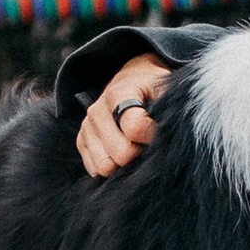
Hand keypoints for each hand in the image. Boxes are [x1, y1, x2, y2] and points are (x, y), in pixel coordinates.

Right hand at [76, 55, 170, 177]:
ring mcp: (87, 127)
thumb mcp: (164, 90)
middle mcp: (97, 111)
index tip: (159, 130)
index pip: (135, 128)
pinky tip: (122, 151)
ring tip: (134, 145)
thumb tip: (168, 136)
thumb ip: (168, 110)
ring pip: (105, 166)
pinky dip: (112, 166)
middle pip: (121, 153)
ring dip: (125, 162)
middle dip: (139, 152)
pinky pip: (94, 169)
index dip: (152, 136)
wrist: (132, 80)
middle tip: (146, 140)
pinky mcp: (82, 141)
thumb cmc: (151, 89)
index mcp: (118, 94)